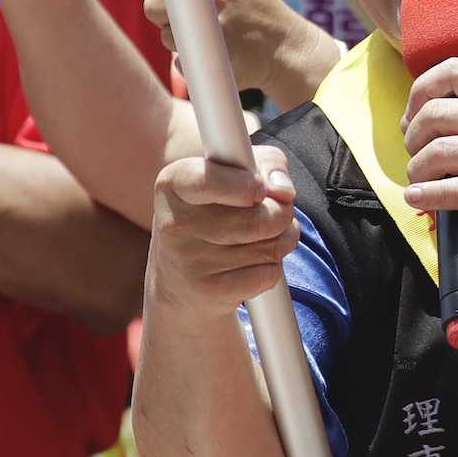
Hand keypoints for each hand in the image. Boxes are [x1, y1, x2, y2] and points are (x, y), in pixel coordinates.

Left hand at [147, 0, 339, 105]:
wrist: (287, 48)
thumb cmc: (259, 2)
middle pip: (152, 5)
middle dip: (163, 12)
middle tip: (189, 16)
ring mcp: (212, 28)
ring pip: (165, 35)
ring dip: (179, 39)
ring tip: (209, 35)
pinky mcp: (213, 58)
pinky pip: (178, 60)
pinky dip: (190, 61)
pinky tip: (214, 53)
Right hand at [147, 145, 299, 322]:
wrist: (178, 281)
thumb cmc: (215, 210)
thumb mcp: (233, 172)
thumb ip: (266, 164)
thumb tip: (284, 191)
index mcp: (173, 184)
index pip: (208, 180)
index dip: (244, 185)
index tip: (260, 189)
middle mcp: (175, 223)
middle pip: (260, 218)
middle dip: (283, 213)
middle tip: (277, 211)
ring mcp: (189, 261)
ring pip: (270, 247)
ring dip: (283, 240)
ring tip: (266, 236)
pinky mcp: (209, 293)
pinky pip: (267, 275)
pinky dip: (273, 268)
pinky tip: (255, 263)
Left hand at [400, 60, 457, 258]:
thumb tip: (428, 112)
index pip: (453, 69)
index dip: (420, 90)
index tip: (413, 115)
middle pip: (436, 113)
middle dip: (414, 137)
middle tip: (415, 154)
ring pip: (439, 151)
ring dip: (417, 169)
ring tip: (419, 179)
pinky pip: (455, 190)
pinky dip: (428, 196)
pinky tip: (418, 198)